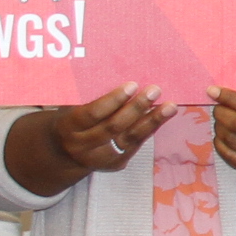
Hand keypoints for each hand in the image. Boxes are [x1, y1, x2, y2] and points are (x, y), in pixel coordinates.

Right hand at [49, 85, 169, 172]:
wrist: (65, 152)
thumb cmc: (72, 119)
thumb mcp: (71, 107)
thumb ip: (87, 96)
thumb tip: (118, 72)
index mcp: (69, 127)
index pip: (92, 113)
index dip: (113, 99)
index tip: (132, 85)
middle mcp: (83, 146)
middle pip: (114, 127)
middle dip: (136, 108)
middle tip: (154, 90)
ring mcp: (100, 158)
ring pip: (130, 138)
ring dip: (152, 121)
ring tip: (170, 106)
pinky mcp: (116, 164)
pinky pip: (136, 145)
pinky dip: (150, 129)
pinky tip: (163, 116)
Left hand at [210, 87, 235, 182]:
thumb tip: (228, 94)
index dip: (230, 98)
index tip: (213, 91)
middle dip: (222, 113)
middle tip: (217, 108)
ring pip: (233, 140)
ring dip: (220, 128)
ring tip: (219, 121)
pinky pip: (231, 157)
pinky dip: (220, 145)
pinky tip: (220, 136)